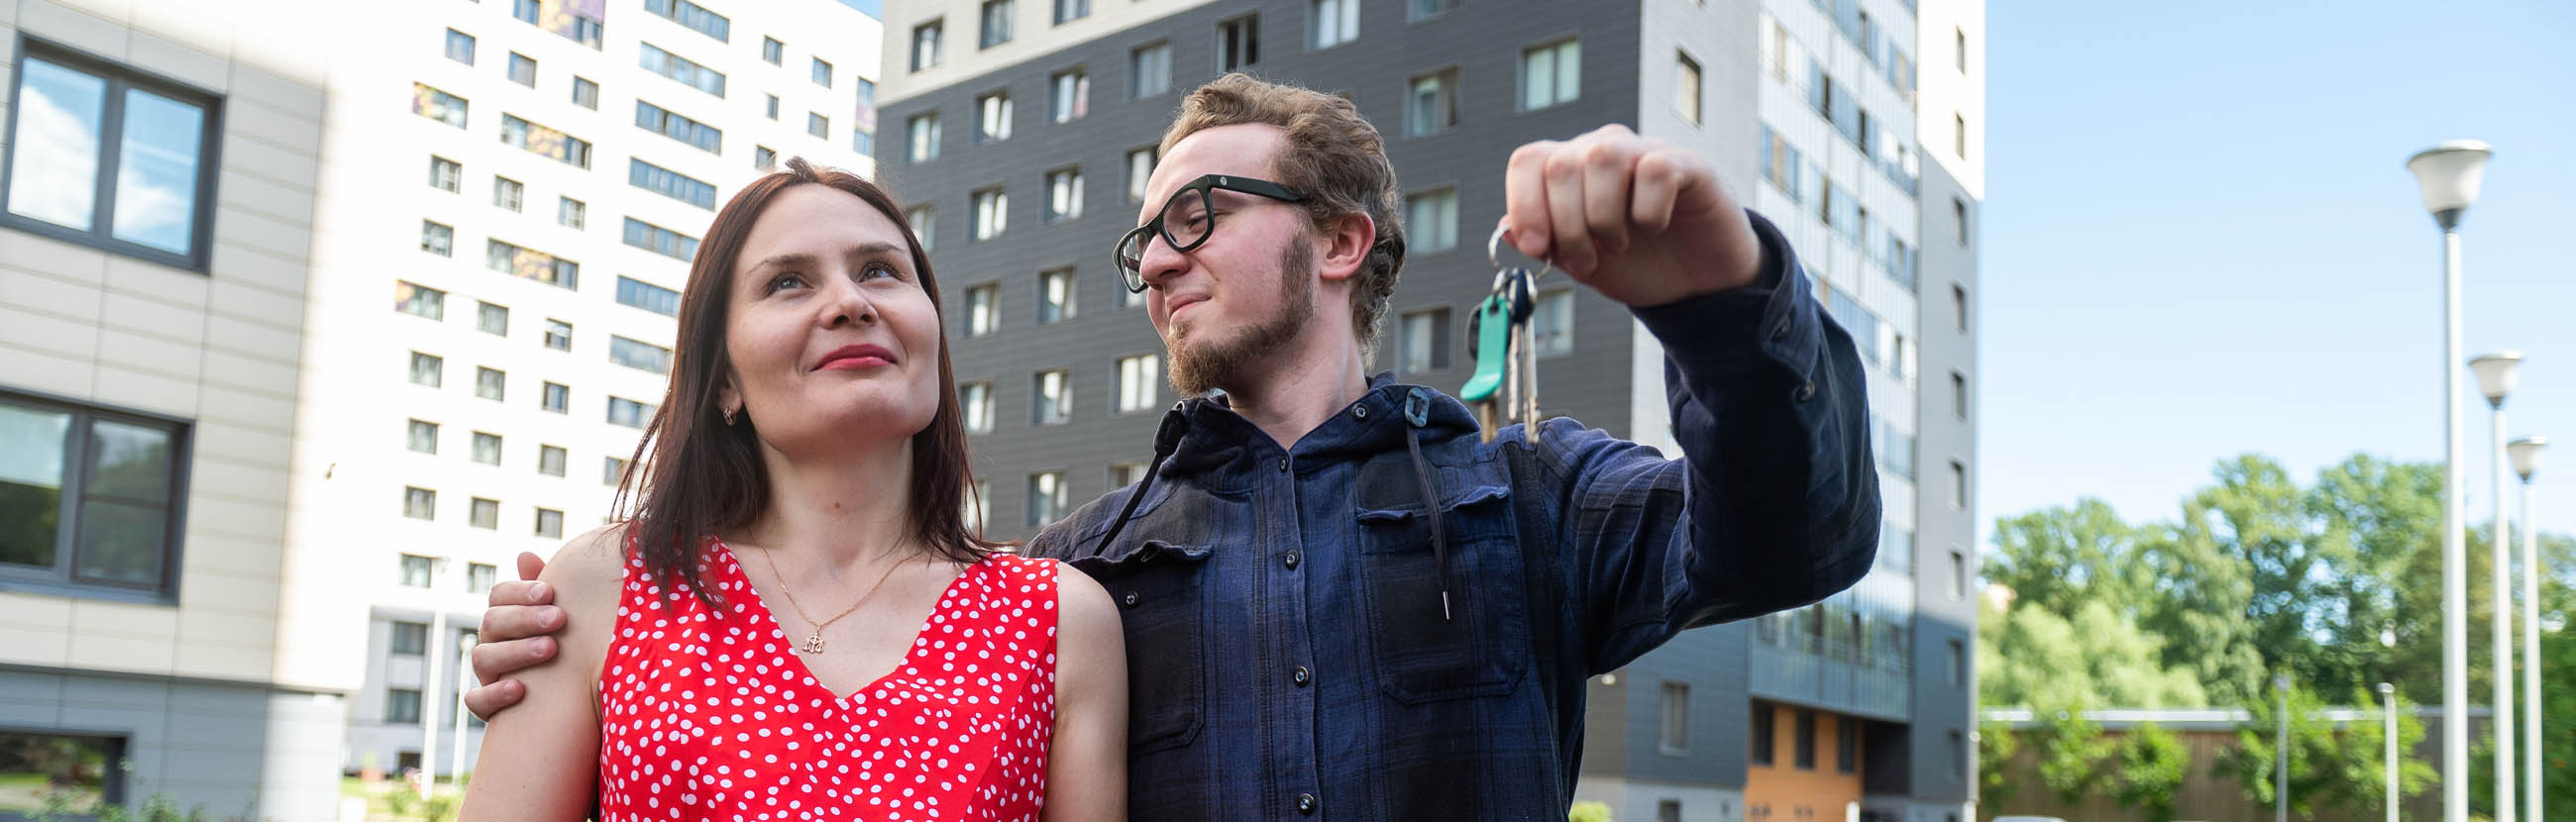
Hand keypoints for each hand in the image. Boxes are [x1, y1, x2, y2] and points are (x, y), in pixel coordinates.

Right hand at [464, 552, 561, 720]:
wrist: (576, 697)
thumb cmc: (574, 646)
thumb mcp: (567, 616)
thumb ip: (550, 590)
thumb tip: (524, 555)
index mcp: (508, 617)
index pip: (499, 596)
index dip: (520, 592)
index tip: (549, 592)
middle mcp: (492, 642)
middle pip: (492, 622)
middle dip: (524, 619)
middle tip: (559, 618)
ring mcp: (488, 674)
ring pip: (483, 657)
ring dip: (515, 652)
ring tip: (550, 649)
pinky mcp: (488, 706)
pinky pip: (476, 701)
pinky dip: (493, 694)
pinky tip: (519, 689)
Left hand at [1501, 123, 1763, 306]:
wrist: (1698, 281)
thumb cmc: (1638, 263)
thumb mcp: (1582, 264)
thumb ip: (1546, 245)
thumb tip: (1505, 228)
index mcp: (1570, 170)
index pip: (1528, 161)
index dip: (1523, 204)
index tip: (1538, 250)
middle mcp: (1602, 151)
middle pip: (1560, 165)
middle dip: (1566, 226)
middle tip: (1586, 262)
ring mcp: (1644, 153)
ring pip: (1603, 158)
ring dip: (1603, 216)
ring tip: (1617, 245)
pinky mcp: (1686, 165)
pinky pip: (1656, 170)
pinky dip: (1649, 210)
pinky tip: (1657, 226)